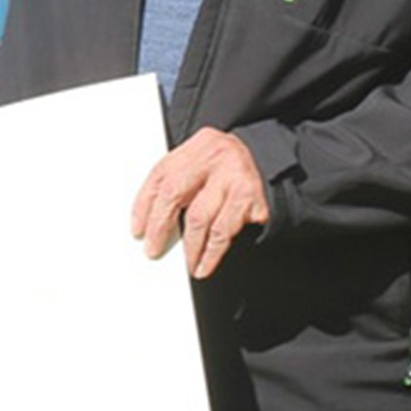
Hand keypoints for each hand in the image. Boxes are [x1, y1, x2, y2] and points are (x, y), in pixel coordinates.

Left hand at [130, 127, 269, 278]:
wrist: (272, 158)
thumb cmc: (229, 164)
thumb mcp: (203, 158)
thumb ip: (180, 178)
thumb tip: (151, 218)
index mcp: (197, 147)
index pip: (160, 175)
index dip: (144, 204)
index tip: (138, 229)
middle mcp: (214, 159)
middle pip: (175, 194)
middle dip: (160, 226)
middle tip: (153, 249)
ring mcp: (234, 179)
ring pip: (201, 219)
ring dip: (190, 247)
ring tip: (184, 263)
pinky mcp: (252, 201)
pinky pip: (225, 233)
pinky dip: (212, 253)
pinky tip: (205, 264)